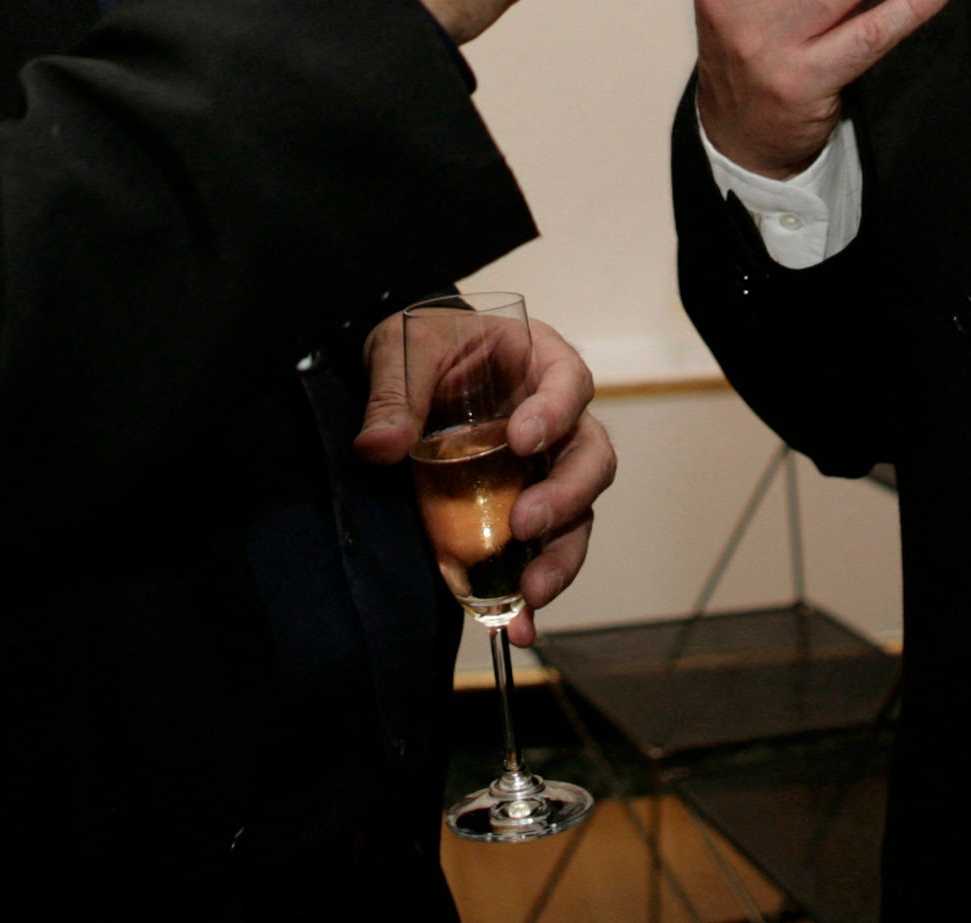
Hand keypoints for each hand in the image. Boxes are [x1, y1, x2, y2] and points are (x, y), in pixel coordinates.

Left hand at [356, 315, 617, 648]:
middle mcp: (555, 420)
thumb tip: (380, 447)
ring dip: (558, 557)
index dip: (555, 412)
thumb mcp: (404, 349)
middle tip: (525, 523)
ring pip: (578, 515)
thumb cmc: (422, 344)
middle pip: (590, 458)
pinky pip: (538, 555)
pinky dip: (528, 595)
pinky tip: (516, 626)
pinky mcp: (520, 512)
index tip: (523, 439)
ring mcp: (543, 470)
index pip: (568, 382)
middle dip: (566, 497)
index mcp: (538, 361)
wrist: (408, 372)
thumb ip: (395, 393)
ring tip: (529, 593)